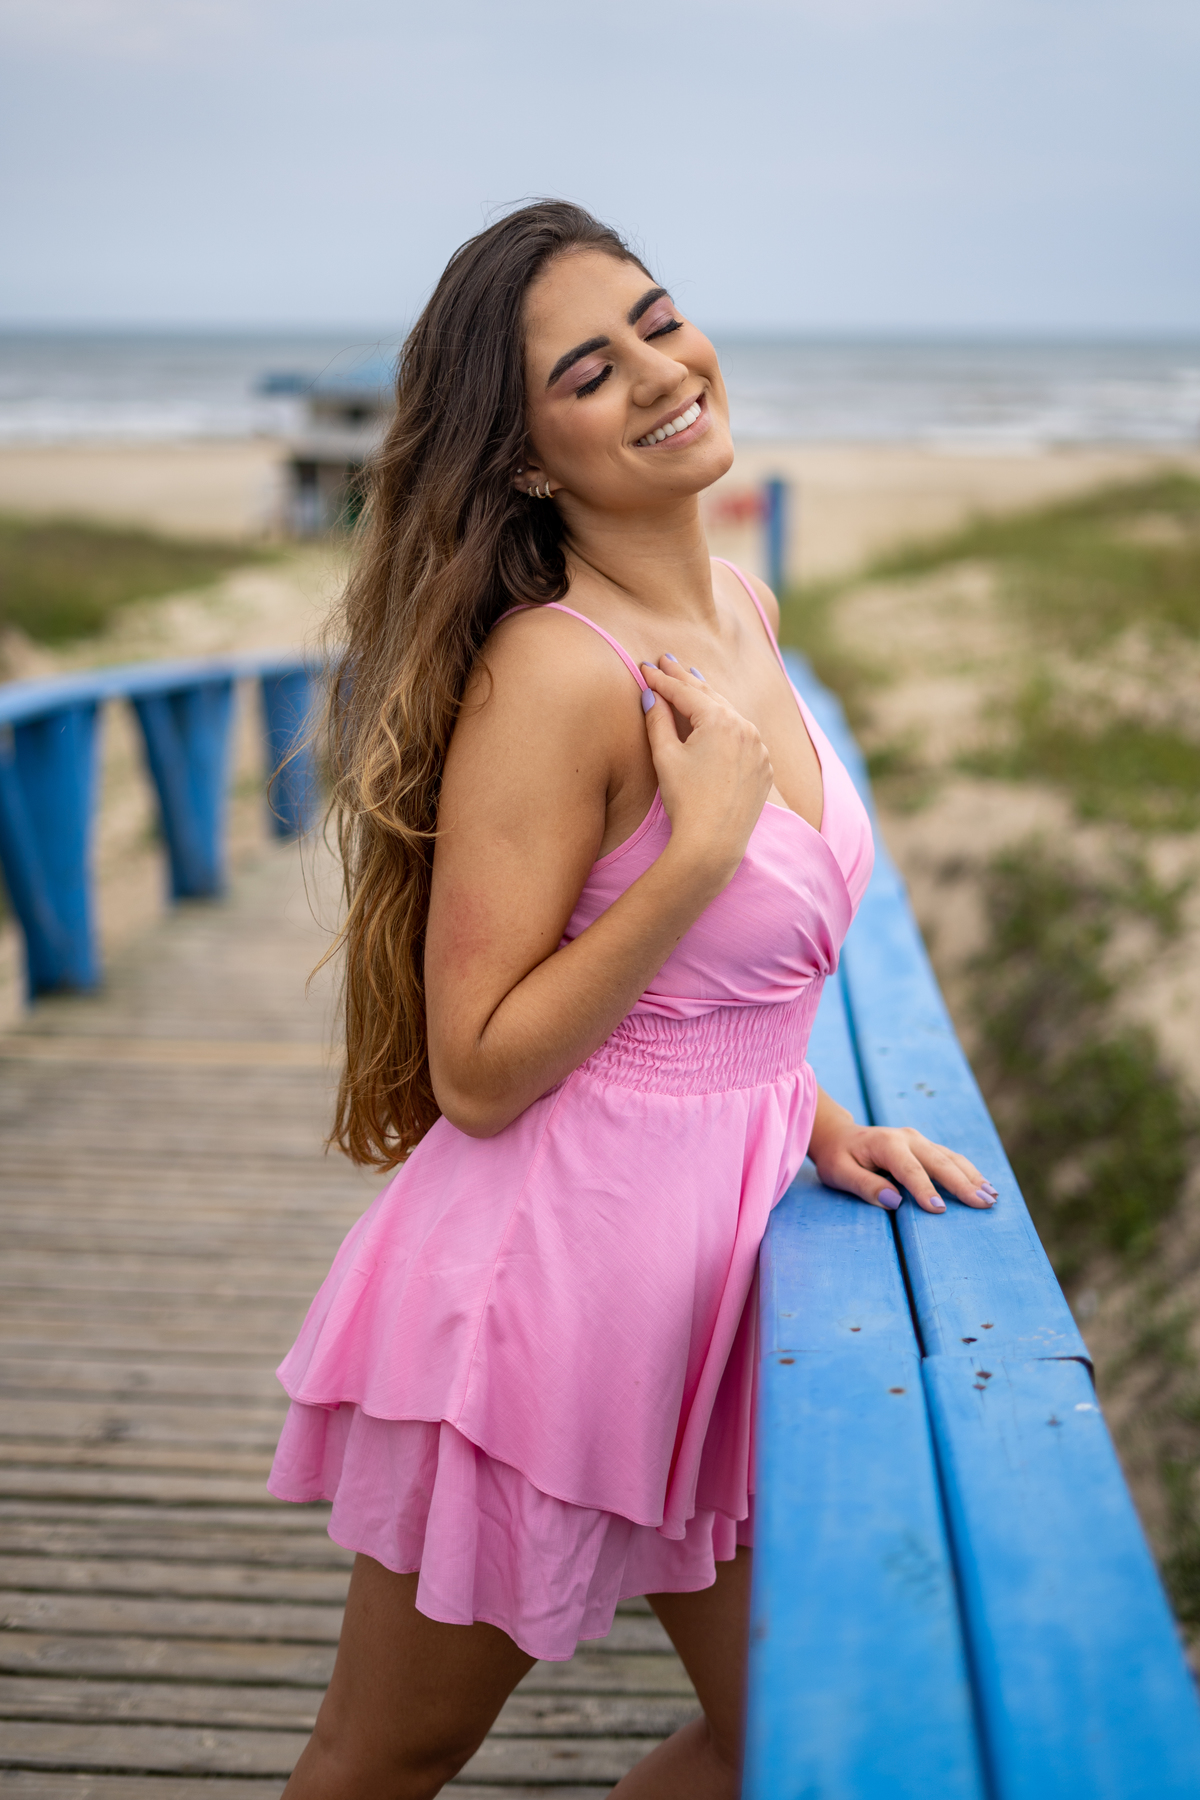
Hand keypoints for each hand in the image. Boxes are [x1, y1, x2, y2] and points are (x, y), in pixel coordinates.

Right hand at [639, 657, 772, 887]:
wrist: (714, 843)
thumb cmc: (685, 801)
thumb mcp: (665, 756)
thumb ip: (658, 720)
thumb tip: (649, 695)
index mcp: (720, 720)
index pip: (684, 692)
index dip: (662, 679)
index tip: (645, 668)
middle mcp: (745, 727)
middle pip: (710, 696)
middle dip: (685, 679)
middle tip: (666, 660)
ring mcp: (759, 746)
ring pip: (729, 714)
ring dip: (709, 698)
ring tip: (692, 680)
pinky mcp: (764, 765)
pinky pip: (744, 736)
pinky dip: (728, 724)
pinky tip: (719, 718)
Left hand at [809, 1101, 997, 1213]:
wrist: (840, 1136)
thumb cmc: (838, 1158)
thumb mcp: (840, 1173)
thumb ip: (864, 1186)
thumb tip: (894, 1201)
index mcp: (886, 1143)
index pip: (909, 1170)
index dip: (924, 1190)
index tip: (940, 1209)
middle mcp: (908, 1138)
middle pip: (939, 1162)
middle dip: (962, 1184)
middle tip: (984, 1203)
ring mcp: (919, 1141)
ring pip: (951, 1158)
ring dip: (973, 1177)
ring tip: (992, 1197)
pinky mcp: (926, 1147)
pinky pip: (951, 1159)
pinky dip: (969, 1172)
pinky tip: (985, 1186)